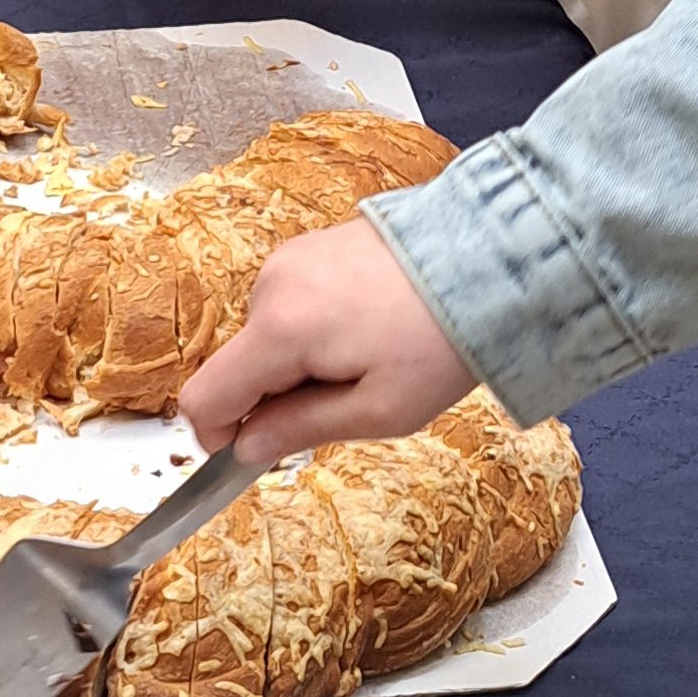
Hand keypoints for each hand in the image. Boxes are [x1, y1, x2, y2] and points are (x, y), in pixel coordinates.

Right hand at [180, 218, 475, 461]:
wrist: (492, 260)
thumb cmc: (442, 342)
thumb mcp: (380, 410)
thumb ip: (301, 430)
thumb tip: (244, 449)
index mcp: (281, 328)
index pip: (204, 395)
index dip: (218, 435)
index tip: (255, 450)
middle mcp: (272, 284)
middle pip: (241, 366)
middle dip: (278, 395)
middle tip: (352, 396)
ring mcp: (290, 258)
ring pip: (268, 337)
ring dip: (302, 361)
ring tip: (371, 355)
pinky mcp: (311, 245)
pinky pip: (290, 305)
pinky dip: (315, 328)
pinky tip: (370, 326)